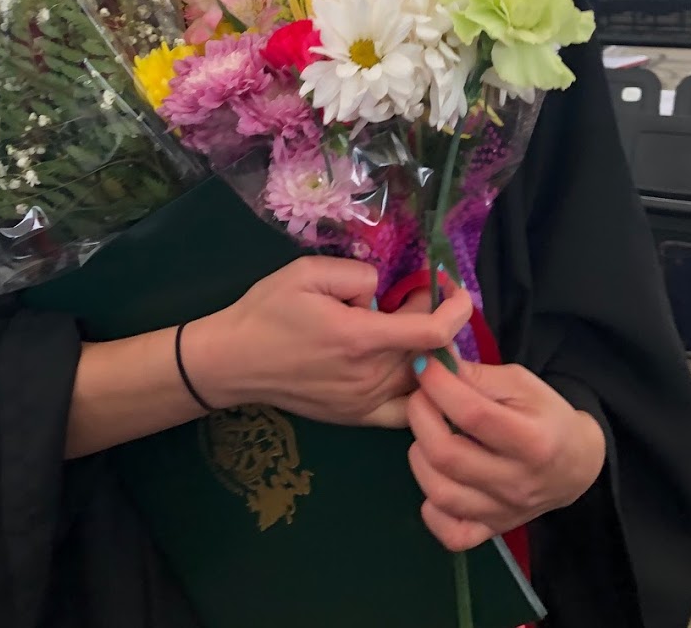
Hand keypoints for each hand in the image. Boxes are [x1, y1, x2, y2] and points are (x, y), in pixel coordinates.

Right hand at [187, 259, 471, 428]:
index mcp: (360, 338)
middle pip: (431, 350)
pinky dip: (419, 388)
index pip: (435, 331)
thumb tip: (383, 290)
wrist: (234, 362)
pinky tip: (409, 367)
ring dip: (427, 350)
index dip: (456, 306)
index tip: (451, 284)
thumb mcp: (307, 271)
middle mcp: (370, 377)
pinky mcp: (358, 418)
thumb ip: (357, 274)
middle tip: (411, 293)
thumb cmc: (268, 311)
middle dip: (433, 315)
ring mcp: (366, 403)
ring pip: (422, 379)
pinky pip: (406, 409)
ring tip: (405, 324)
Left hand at [407, 358, 605, 551]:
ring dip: (420, 456)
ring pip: (441, 493)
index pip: (473, 414)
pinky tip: (435, 478)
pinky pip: (452, 534)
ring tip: (426, 433)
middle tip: (421, 397)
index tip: (424, 365)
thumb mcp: (522, 384)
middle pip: (448, 455)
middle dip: (421, 416)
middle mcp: (517, 483)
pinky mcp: (491, 531)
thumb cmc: (546, 415)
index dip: (439, 385)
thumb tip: (435, 366)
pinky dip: (432, 510)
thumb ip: (478, 376)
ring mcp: (503, 513)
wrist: (576, 465)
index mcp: (532, 441)